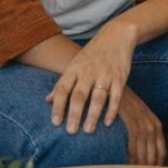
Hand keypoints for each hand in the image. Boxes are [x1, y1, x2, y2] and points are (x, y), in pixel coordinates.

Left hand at [46, 19, 136, 133]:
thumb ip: (63, 83)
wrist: (116, 36)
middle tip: (71, 131)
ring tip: (88, 130)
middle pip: (80, 95)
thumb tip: (48, 100)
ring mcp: (105, 74)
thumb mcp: (75, 64)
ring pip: (98, 97)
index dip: (58, 106)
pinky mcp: (120, 77)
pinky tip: (107, 122)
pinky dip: (112, 110)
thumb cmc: (92, 54)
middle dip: (75, 114)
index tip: (55, 123)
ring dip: (93, 115)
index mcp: (74, 69)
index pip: (63, 89)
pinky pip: (116, 96)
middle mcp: (89, 71)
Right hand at [118, 88, 165, 165]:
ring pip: (144, 154)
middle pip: (154, 156)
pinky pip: (134, 148)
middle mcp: (153, 126)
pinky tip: (126, 166)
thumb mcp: (139, 118)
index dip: (158, 166)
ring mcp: (144, 126)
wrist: (116, 90)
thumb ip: (141, 133)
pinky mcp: (133, 125)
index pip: (161, 152)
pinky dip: (131, 159)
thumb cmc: (125, 105)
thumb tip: (139, 152)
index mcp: (156, 126)